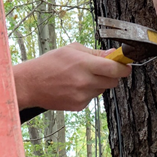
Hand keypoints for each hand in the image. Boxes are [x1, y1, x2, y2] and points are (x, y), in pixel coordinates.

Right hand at [15, 43, 131, 111]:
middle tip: (104, 69)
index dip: (124, 67)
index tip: (125, 65)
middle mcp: (85, 82)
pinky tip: (73, 86)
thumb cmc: (49, 63)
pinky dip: (87, 92)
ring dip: (98, 83)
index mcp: (85, 65)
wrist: (30, 84)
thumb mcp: (72, 50)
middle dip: (112, 75)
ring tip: (80, 77)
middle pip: (113, 82)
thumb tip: (113, 54)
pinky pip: (92, 97)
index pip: (115, 69)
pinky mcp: (78, 106)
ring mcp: (82, 95)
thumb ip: (95, 53)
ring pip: (102, 90)